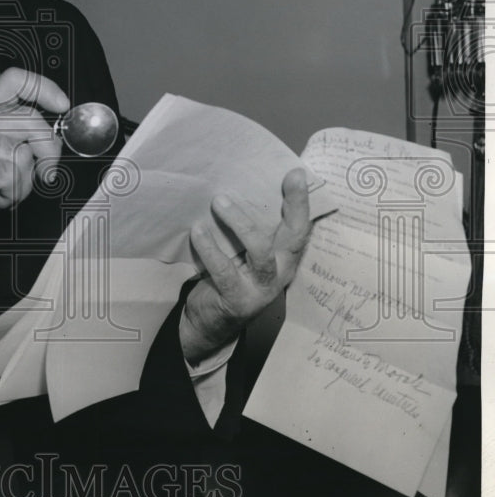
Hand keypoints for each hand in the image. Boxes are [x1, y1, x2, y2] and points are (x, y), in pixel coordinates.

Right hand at [0, 68, 68, 253]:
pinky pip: (10, 174)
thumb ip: (9, 140)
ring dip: (24, 183)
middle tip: (46, 173)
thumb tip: (48, 143)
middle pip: (30, 119)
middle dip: (48, 151)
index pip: (15, 80)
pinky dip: (12, 194)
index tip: (62, 106)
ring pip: (22, 154)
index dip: (45, 89)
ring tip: (7, 193)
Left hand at [180, 167, 312, 364]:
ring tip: (218, 201)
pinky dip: (210, 248)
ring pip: (260, 251)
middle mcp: (280, 273)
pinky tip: (197, 231)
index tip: (296, 173)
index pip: (301, 227)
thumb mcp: (242, 253)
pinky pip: (224, 271)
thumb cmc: (227, 276)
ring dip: (239, 223)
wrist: (209, 323)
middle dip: (292, 206)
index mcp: (284, 258)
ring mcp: (262, 289)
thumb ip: (249, 229)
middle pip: (295, 237)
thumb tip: (237, 186)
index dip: (301, 201)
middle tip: (273, 180)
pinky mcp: (239, 301)